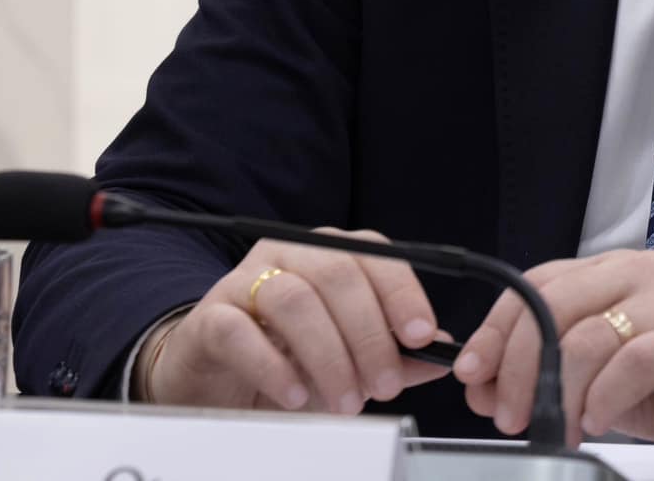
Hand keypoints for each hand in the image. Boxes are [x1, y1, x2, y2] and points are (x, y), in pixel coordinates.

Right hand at [142, 230, 453, 414]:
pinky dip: (274, 366)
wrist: (216, 375)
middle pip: (338, 274)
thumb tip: (443, 353)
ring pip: (295, 299)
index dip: (403, 293)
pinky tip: (296, 395)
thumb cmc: (288, 357)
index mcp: (330, 252)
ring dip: (328, 355)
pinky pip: (241, 332)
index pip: (375, 256)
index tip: (422, 335)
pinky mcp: (211, 316)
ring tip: (346, 401)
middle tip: (383, 385)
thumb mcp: (350, 357)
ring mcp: (245, 280)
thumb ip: (394, 353)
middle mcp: (290, 253)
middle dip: (369, 334)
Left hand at [453, 250, 653, 461]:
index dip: (497, 329)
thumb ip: (556, 372)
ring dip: (560, 389)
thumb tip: (488, 387)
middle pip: (553, 304)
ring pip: (590, 332)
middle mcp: (640, 275)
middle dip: (518, 364)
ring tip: (557, 428)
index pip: (536, 284)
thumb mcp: (609, 376)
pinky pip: (639, 356)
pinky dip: (607, 393)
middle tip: (508, 413)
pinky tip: (598, 419)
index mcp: (614, 275)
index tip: (472, 373)